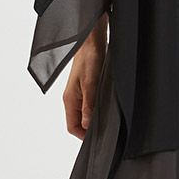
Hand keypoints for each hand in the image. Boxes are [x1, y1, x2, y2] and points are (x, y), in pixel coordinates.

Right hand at [62, 12, 107, 139]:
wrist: (92, 39)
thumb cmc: (90, 58)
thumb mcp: (91, 82)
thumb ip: (89, 104)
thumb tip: (86, 124)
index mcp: (69, 99)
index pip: (72, 127)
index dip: (83, 136)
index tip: (98, 139)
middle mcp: (72, 98)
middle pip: (78, 122)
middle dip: (90, 129)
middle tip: (106, 132)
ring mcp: (79, 93)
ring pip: (84, 113)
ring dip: (94, 118)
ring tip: (109, 121)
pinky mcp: (87, 86)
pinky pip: (90, 104)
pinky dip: (97, 109)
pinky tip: (108, 107)